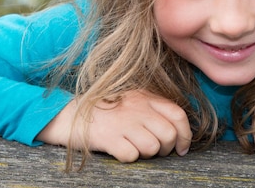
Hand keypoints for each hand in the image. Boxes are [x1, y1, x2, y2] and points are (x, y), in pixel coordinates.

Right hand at [37, 90, 191, 161]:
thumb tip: (177, 130)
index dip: (185, 134)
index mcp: (145, 97)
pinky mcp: (108, 137)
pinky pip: (132, 155)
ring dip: (148, 155)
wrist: (68, 113)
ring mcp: (123, 122)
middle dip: (167, 149)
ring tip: (136, 150)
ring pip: (153, 147)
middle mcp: (137, 108)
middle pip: (168, 134)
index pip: (178, 114)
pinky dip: (129, 158)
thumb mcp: (131, 100)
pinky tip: (121, 151)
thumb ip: (153, 109)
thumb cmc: (104, 111)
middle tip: (157, 153)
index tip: (182, 148)